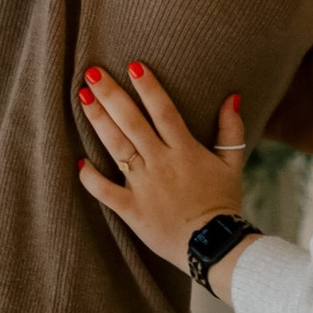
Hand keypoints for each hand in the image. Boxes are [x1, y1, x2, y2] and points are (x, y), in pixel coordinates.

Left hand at [75, 62, 250, 284]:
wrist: (214, 246)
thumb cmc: (223, 204)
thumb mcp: (233, 164)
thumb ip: (231, 130)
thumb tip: (232, 97)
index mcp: (184, 150)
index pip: (163, 111)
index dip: (148, 87)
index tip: (133, 66)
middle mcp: (161, 162)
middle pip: (132, 122)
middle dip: (112, 96)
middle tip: (92, 74)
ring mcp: (144, 185)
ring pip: (117, 148)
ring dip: (99, 122)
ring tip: (83, 99)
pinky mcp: (132, 209)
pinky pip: (106, 191)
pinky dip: (91, 178)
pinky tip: (79, 162)